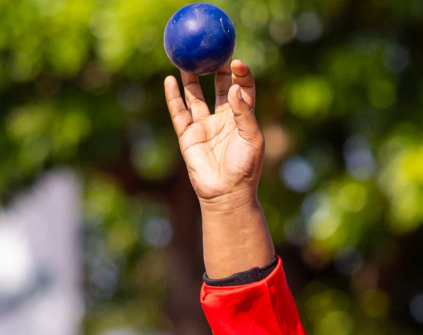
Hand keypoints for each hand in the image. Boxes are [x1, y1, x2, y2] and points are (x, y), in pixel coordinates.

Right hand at [164, 60, 262, 206]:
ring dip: (191, 78)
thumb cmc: (245, 169)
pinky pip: (179, 112)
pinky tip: (170, 79)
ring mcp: (204, 127)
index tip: (236, 61)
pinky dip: (173, 97)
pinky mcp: (188, 136)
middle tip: (211, 50)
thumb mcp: (252, 138)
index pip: (242, 90)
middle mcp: (223, 119)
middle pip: (219, 88)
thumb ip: (243, 112)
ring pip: (196, 96)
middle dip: (216, 69)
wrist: (227, 194)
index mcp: (242, 119)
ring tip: (187, 58)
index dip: (240, 74)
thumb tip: (233, 88)